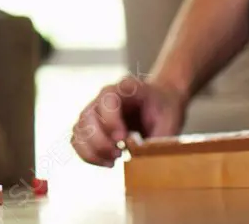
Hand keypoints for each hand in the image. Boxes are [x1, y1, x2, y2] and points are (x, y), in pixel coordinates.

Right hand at [72, 76, 186, 166]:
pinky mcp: (90, 125)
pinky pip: (78, 141)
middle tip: (119, 153)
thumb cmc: (165, 109)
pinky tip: (108, 161)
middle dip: (100, 141)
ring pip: (79, 130)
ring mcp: (94, 110)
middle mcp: (104, 97)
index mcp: (124, 88)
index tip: (122, 140)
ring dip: (92, 151)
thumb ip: (158, 138)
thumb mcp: (170, 121)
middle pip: (87, 117)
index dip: (110, 122)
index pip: (107, 101)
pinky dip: (89, 155)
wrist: (160, 102)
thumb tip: (144, 157)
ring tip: (114, 159)